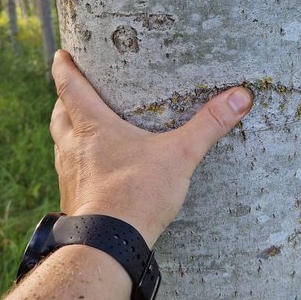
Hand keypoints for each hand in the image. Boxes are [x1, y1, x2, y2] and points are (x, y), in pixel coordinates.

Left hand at [50, 50, 252, 247]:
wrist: (106, 244)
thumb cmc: (136, 194)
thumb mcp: (179, 156)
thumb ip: (208, 125)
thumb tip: (240, 97)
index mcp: (92, 127)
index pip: (69, 87)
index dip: (64, 68)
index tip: (61, 54)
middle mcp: (73, 147)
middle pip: (60, 114)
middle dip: (64, 99)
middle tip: (75, 90)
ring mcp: (69, 174)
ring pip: (61, 144)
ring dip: (69, 132)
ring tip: (85, 129)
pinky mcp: (74, 199)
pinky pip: (70, 172)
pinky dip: (78, 163)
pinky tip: (96, 171)